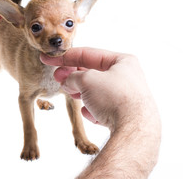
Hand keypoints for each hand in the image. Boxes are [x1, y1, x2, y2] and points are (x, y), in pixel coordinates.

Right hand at [41, 47, 160, 177]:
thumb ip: (73, 77)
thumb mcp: (87, 80)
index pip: (87, 54)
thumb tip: (67, 81)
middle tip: (57, 78)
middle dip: (73, 76)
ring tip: (71, 94)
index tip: (48, 59)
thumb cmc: (114, 97)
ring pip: (96, 91)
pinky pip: (103, 107)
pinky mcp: (125, 113)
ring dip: (81, 92)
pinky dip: (93, 108)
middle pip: (92, 72)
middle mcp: (126, 77)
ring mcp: (127, 96)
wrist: (133, 129)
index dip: (65, 57)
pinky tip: (88, 113)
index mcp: (122, 61)